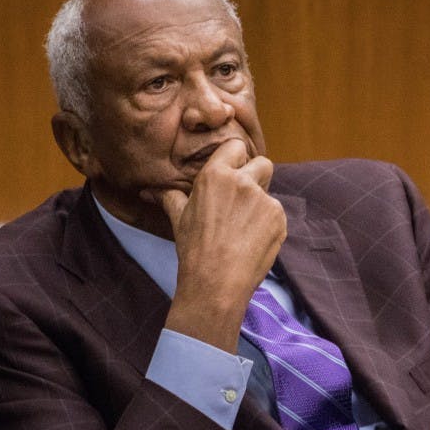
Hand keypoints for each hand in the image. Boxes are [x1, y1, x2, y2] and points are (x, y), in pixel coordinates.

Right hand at [147, 139, 285, 351]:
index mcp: (216, 175)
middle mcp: (244, 182)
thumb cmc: (194, 250)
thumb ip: (171, 197)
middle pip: (262, 164)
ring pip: (269, 192)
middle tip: (243, 199)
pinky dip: (268, 224)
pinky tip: (253, 241)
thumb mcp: (179, 219)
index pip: (236, 147)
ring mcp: (265, 200)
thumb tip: (150, 191)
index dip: (236, 158)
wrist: (217, 283)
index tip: (232, 172)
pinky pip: (276, 214)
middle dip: (256, 176)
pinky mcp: (280, 219)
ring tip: (243, 229)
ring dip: (261, 204)